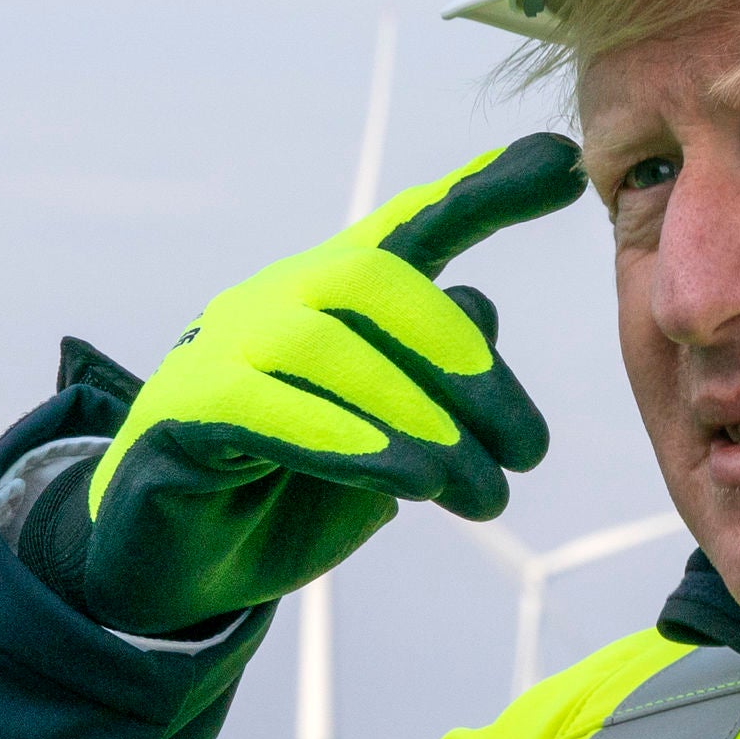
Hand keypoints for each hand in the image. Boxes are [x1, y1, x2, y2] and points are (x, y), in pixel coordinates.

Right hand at [45, 134, 584, 634]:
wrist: (176, 572)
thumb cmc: (290, 496)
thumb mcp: (387, 440)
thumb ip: (432, 378)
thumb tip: (482, 303)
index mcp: (330, 299)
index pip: (410, 226)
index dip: (481, 191)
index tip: (563, 166)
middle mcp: (272, 302)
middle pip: (373, 281)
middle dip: (463, 361)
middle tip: (530, 451)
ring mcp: (216, 351)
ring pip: (324, 346)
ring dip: (419, 420)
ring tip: (483, 497)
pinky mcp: (177, 417)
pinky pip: (260, 409)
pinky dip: (343, 442)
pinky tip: (406, 485)